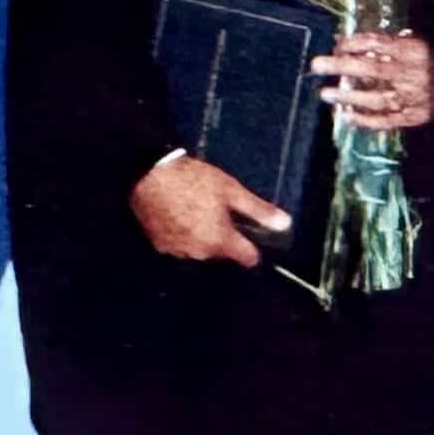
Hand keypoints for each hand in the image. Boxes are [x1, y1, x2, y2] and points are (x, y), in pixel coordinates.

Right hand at [131, 155, 288, 267]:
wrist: (148, 176)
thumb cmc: (194, 180)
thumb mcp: (231, 190)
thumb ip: (258, 210)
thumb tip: (285, 223)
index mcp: (221, 241)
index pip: (247, 258)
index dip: (253, 249)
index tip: (251, 237)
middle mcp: (201, 252)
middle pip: (221, 252)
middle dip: (224, 237)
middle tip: (218, 211)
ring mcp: (178, 251)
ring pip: (199, 249)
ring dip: (202, 237)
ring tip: (197, 211)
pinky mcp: (159, 245)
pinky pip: (179, 245)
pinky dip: (182, 235)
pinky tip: (179, 215)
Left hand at [314, 31, 433, 131]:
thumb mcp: (416, 44)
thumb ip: (385, 43)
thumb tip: (344, 42)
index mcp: (416, 50)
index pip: (379, 43)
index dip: (354, 43)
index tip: (335, 45)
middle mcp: (415, 74)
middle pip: (373, 68)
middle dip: (342, 66)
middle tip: (317, 64)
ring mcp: (416, 98)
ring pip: (377, 98)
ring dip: (349, 96)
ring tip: (325, 94)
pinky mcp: (416, 117)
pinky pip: (387, 121)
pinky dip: (365, 120)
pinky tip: (346, 116)